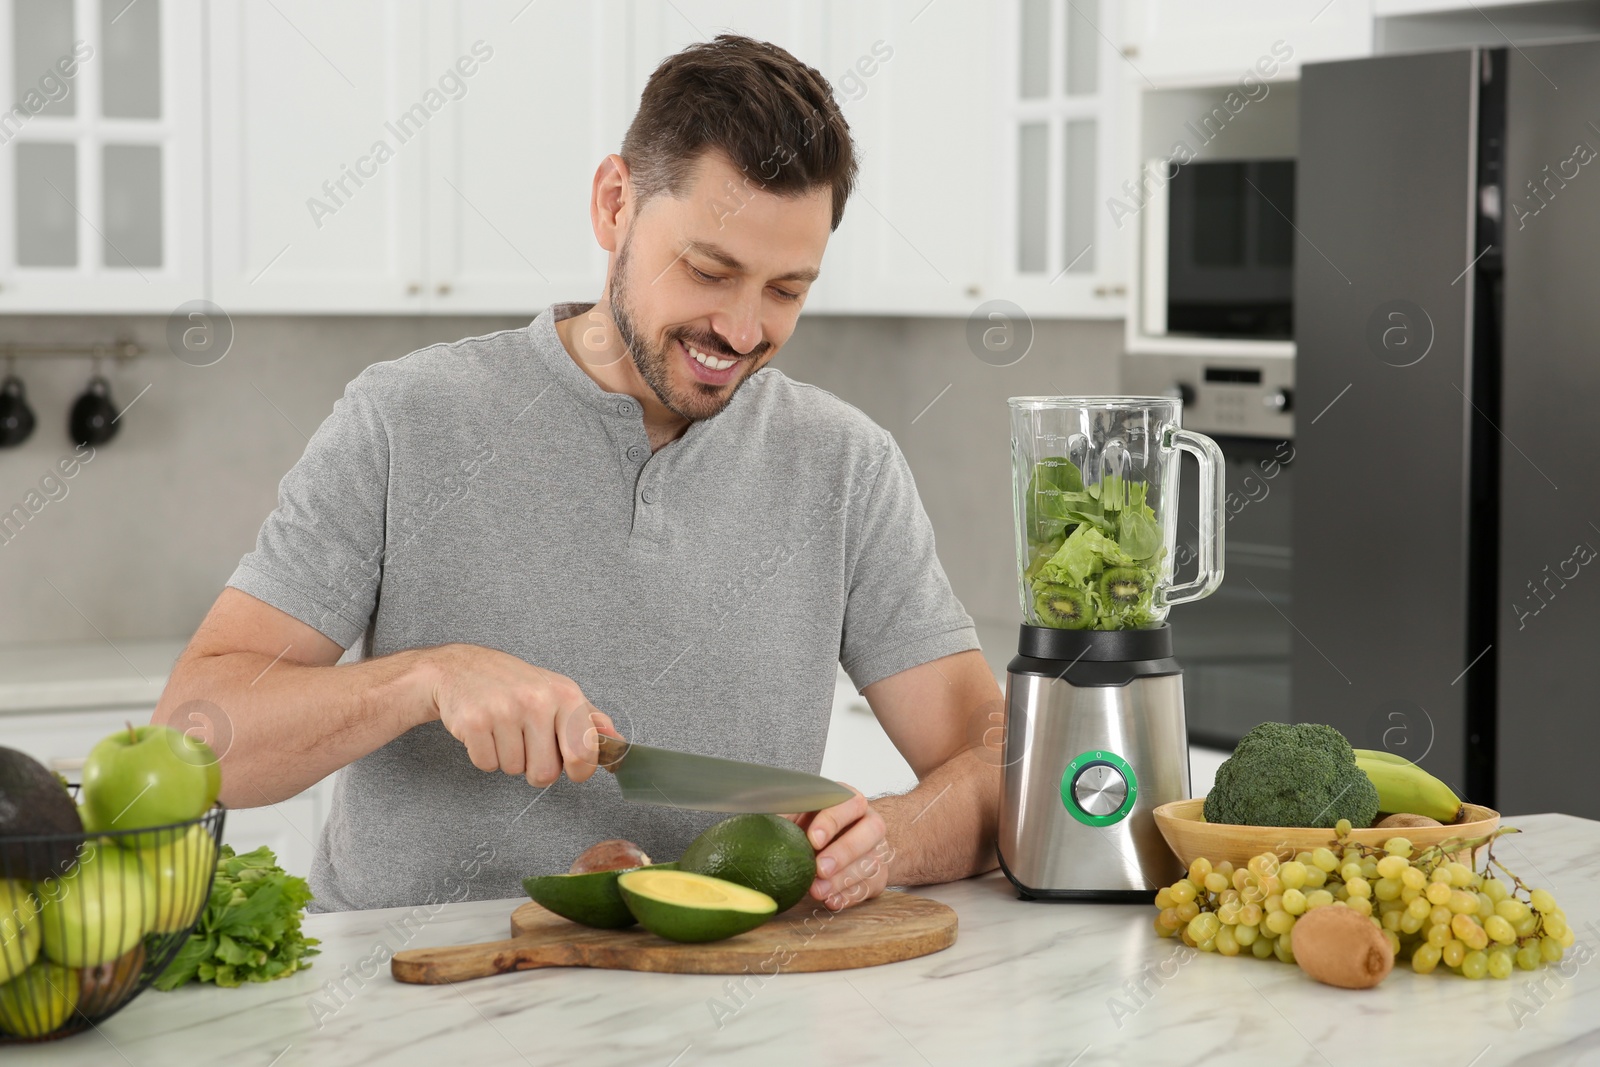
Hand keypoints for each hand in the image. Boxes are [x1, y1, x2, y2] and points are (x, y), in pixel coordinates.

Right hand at [425, 643, 618, 787]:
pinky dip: (485, 756)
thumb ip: (591, 721)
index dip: (578, 770)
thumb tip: (619, 744)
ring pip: (514, 770)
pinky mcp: (474, 722)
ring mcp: (504, 710)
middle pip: (545, 773)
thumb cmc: (516, 684)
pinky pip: (487, 765)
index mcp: (565, 695)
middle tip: (527, 742)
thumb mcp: (559, 693)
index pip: (583, 754)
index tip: (571, 766)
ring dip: (508, 758)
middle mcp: (537, 700)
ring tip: (503, 729)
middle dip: (536, 768)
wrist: (461, 667)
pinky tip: (486, 731)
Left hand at [783, 783, 890, 910]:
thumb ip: (782, 811)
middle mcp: (869, 822)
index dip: (832, 821)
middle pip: (871, 831)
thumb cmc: (814, 824)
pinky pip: (870, 887)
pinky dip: (850, 896)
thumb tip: (747, 808)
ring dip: (843, 879)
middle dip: (844, 851)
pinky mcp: (878, 876)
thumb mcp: (798, 812)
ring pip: (871, 862)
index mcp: (849, 800)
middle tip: (820, 869)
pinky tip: (831, 901)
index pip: (848, 804)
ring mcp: (877, 850)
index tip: (813, 839)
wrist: (843, 843)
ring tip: (817, 892)